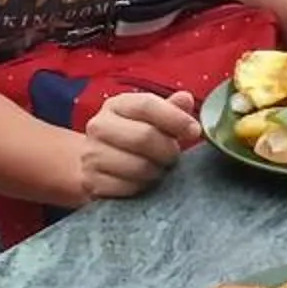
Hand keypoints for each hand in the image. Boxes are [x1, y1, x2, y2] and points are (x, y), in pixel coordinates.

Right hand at [77, 89, 198, 200]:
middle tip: (173, 156)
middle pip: (144, 137)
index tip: (194, 131)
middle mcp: (99, 126)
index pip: (147, 105)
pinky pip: (128, 188)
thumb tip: (186, 99)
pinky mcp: (92, 181)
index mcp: (117, 105)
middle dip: (168, 150)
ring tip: (158, 167)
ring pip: (139, 166)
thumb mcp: (151, 118)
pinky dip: (142, 187)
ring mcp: (92, 154)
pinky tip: (143, 181)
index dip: (176, 118)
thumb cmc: (133, 136)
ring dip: (157, 171)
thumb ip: (171, 108)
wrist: (97, 162)